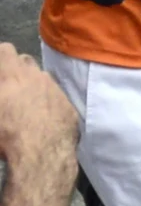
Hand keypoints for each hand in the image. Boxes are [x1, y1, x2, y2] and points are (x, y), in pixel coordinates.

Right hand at [0, 43, 77, 168]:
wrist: (41, 154)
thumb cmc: (6, 133)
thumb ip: (1, 93)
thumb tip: (4, 93)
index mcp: (12, 76)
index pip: (6, 50)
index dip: (0, 57)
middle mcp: (36, 77)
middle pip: (26, 61)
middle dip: (16, 69)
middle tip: (8, 86)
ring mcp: (56, 90)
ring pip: (43, 78)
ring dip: (33, 84)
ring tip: (25, 103)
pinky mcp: (69, 106)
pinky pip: (58, 96)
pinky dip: (50, 101)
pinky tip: (43, 117)